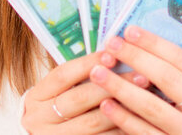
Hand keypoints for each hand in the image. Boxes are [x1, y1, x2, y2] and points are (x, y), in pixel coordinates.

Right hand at [22, 51, 151, 133]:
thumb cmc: (53, 113)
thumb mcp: (53, 95)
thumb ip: (76, 80)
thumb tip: (113, 57)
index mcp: (36, 97)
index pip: (63, 75)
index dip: (88, 63)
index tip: (113, 54)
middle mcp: (40, 119)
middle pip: (80, 98)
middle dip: (113, 85)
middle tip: (141, 76)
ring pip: (92, 123)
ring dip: (123, 109)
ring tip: (145, 98)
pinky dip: (119, 130)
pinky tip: (138, 122)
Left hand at [90, 26, 181, 134]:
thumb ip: (170, 73)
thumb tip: (132, 41)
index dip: (155, 44)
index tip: (129, 31)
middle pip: (169, 79)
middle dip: (137, 59)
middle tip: (112, 46)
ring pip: (153, 107)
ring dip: (122, 87)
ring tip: (98, 72)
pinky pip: (143, 132)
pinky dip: (123, 117)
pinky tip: (105, 104)